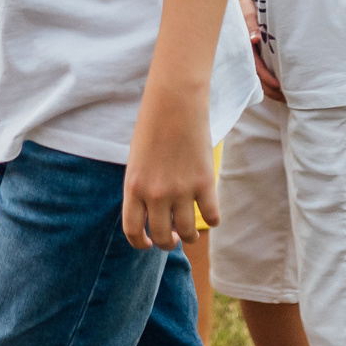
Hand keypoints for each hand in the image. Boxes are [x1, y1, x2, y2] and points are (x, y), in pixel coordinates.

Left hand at [121, 87, 215, 250]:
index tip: (148, 243)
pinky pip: (211, 217)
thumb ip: (141, 187)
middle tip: (173, 237)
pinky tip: (209, 212)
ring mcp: (181, 190)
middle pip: (162, 237)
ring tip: (189, 230)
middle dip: (168, 243)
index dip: (140, 244)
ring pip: (187, 232)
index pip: (132, 231)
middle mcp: (155, 193)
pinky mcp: (204, 182)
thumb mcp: (136, 160)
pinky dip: (212, 220)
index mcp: (134, 186)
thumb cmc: (153, 125)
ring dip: (189, 236)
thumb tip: (153, 213)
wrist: (174, 101)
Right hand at [234, 0, 282, 103]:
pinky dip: (268, 80)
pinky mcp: (250, 53)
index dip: (267, 78)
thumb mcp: (245, 8)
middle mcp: (243, 52)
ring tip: (286, 96)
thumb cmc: (242, 1)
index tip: (280, 87)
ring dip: (270, 88)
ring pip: (257, 77)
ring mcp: (246, 54)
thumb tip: (254, 39)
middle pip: (256, 78)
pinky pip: (258, 70)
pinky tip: (278, 86)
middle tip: (288, 98)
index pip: (254, 67)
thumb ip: (250, 21)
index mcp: (241, 44)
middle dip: (270, 90)